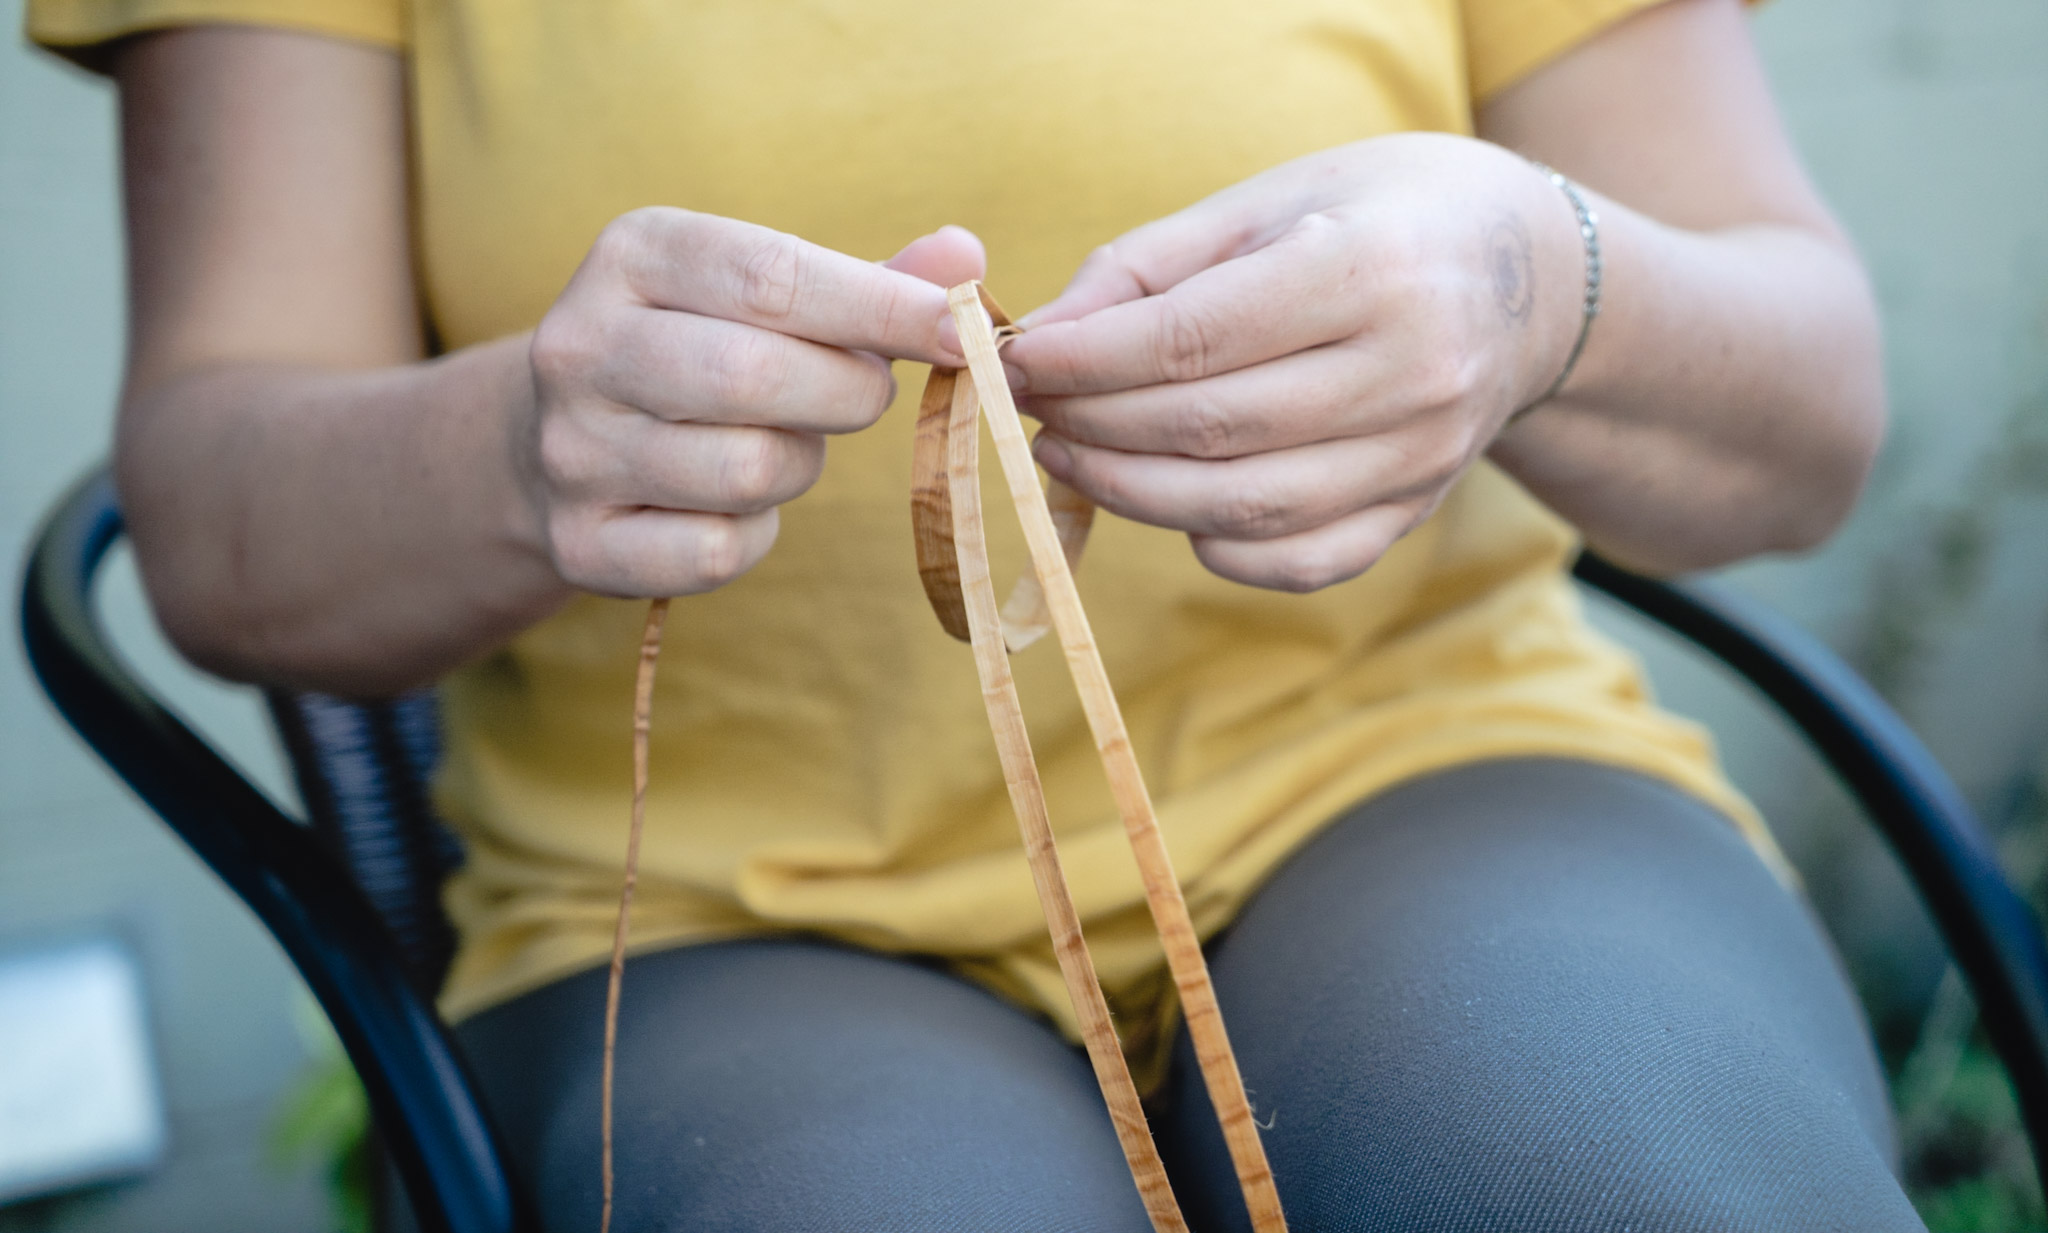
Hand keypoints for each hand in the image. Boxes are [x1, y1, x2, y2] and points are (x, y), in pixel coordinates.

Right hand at [520, 211, 983, 595]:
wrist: (551, 435)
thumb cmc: (697, 345)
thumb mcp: (762, 290)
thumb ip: (867, 278)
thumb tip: (965, 257)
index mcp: (635, 254)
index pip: (773, 276)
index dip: (884, 308)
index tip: (961, 334)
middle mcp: (581, 344)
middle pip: (754, 376)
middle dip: (848, 392)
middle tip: (869, 394)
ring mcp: (570, 449)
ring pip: (745, 472)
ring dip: (800, 464)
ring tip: (785, 440)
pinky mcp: (578, 542)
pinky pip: (716, 553)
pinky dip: (755, 535)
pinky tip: (738, 504)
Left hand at [1005, 134, 1583, 592]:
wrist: (1528, 280)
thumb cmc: (1378, 219)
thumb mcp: (1271, 201)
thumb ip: (1149, 267)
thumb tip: (1041, 339)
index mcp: (1372, 268)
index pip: (1195, 339)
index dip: (1087, 361)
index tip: (1019, 361)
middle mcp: (1411, 370)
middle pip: (1209, 429)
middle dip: (1093, 424)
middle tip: (1029, 408)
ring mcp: (1421, 455)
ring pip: (1243, 509)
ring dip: (1129, 493)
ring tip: (1065, 456)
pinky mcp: (1415, 510)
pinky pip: (1297, 561)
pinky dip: (1214, 547)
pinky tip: (1164, 503)